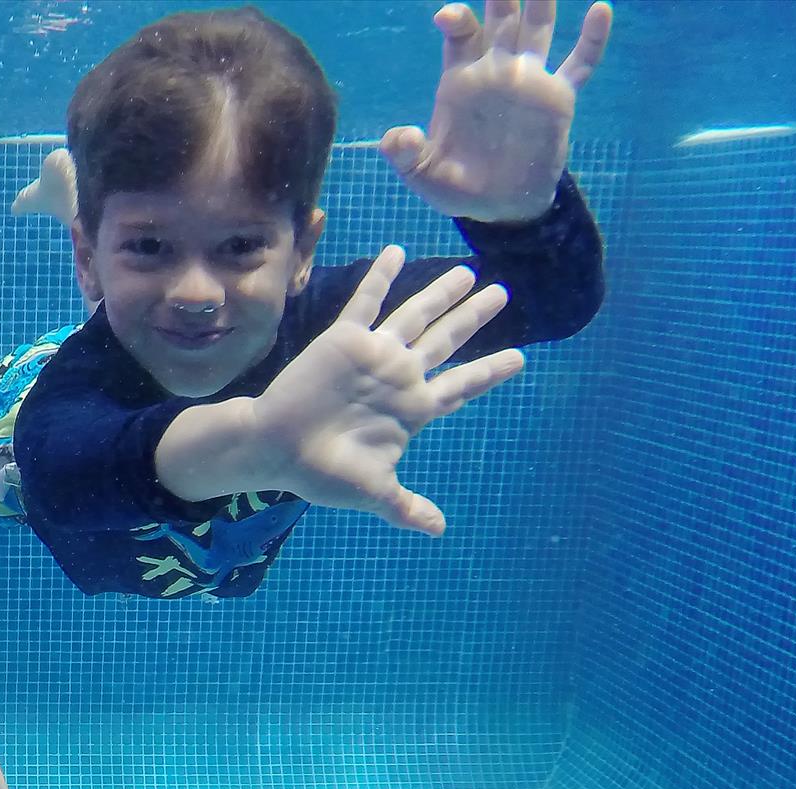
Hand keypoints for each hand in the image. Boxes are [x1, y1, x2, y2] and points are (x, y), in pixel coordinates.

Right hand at [250, 246, 523, 535]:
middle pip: (447, 340)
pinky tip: (397, 252)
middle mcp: (399, 377)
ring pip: (416, 316)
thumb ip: (406, 506)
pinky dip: (381, 277)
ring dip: (441, 293)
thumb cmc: (322, 473)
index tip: (519, 358)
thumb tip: (437, 530)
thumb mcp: (373, 492)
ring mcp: (374, 356)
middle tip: (503, 294)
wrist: (276, 449)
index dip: (489, 372)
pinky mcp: (344, 340)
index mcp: (412, 410)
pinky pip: (367, 302)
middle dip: (474, 317)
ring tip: (468, 272)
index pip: (460, 386)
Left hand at [382, 0, 611, 220]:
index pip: (462, 34)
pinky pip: (579, 64)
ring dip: (543, 2)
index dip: (457, 18)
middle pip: (501, 19)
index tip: (448, 15)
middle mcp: (497, 70)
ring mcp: (529, 80)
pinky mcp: (558, 99)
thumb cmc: (456, 187)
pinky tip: (601, 9)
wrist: (499, 207)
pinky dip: (592, 39)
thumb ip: (405, 155)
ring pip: (538, 29)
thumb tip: (396, 138)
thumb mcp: (422, 174)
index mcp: (462, 79)